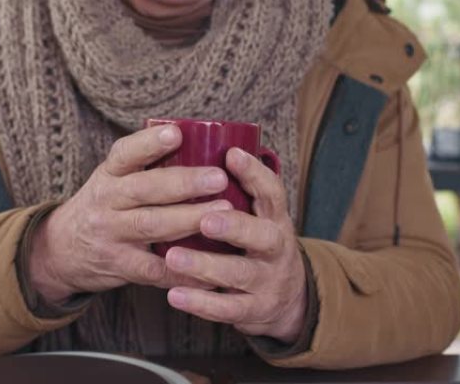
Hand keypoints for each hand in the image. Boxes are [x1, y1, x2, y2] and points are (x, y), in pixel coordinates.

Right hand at [29, 124, 231, 303]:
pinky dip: (182, 268)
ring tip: (225, 212)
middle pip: (144, 190)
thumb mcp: (111, 180)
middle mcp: (106, 202)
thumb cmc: (102, 207)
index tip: (175, 134)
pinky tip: (209, 264)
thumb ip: (144, 167)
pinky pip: (153, 269)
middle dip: (184, 183)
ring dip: (190, 219)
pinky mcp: (119, 266)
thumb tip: (201, 144)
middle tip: (218, 178)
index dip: (149, 144)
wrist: (60, 250)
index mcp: (108, 175)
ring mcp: (111, 235)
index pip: (125, 154)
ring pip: (151, 226)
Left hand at [164, 148, 306, 342]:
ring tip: (173, 257)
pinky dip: (200, 303)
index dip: (255, 174)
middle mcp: (276, 248)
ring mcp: (267, 281)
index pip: (272, 192)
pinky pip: (226, 309)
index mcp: (274, 218)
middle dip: (235, 227)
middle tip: (206, 219)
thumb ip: (237, 194)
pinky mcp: (253, 309)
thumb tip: (195, 149)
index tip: (231, 155)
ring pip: (239, 273)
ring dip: (205, 265)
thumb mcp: (258, 218)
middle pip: (263, 235)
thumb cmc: (256, 245)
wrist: (287, 300)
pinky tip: (174, 295)